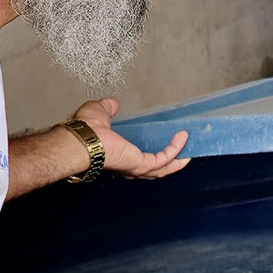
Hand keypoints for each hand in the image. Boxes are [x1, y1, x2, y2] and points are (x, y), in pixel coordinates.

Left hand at [74, 98, 188, 178]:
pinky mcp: (141, 165)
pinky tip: (183, 137)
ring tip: (189, 147)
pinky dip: (175, 148)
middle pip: (154, 168)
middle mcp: (126, 164)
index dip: (150, 151)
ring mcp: (134, 167)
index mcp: (117, 154)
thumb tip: (113, 103)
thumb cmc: (85, 130)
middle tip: (182, 150)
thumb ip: (107, 108)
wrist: (83, 139)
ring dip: (178, 158)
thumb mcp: (99, 111)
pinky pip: (164, 159)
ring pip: (163, 168)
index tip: (161, 141)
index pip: (137, 157)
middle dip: (170, 161)